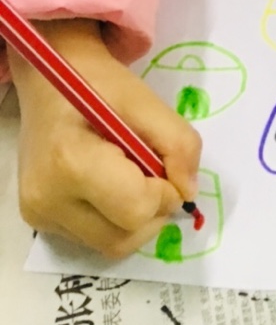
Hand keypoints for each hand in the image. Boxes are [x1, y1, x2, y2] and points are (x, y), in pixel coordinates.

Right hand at [11, 19, 201, 258]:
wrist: (51, 79)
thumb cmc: (99, 84)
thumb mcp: (146, 101)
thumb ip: (178, 144)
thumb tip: (188, 191)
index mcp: (70, 162)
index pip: (136, 209)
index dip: (164, 191)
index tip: (163, 162)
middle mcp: (47, 200)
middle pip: (124, 237)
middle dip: (153, 210)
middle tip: (153, 170)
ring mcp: (39, 215)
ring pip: (111, 245)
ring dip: (137, 218)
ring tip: (132, 175)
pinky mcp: (39, 222)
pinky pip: (94, 238)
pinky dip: (116, 219)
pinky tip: (112, 184)